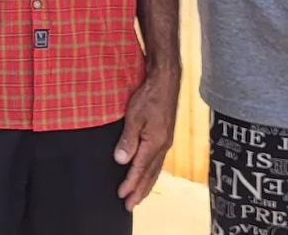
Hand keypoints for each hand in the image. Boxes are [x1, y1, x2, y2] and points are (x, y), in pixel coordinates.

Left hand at [114, 67, 179, 208]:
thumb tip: (121, 161)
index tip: (121, 195)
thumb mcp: (134, 116)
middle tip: (130, 206)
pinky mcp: (165, 136)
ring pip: (155, 170)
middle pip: (150, 174)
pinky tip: (148, 175)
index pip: (140, 169)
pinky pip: (158, 161)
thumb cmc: (149, 96)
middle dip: (140, 191)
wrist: (166, 81)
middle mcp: (162, 146)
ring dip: (146, 184)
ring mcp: (166, 142)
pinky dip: (152, 173)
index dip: (130, 183)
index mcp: (155, 143)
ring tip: (139, 196)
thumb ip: (128, 140)